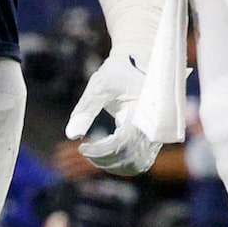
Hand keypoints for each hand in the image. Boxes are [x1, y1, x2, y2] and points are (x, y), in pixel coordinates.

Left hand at [63, 47, 161, 175]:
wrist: (139, 62)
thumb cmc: (119, 72)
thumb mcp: (99, 86)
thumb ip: (86, 110)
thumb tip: (71, 135)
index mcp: (144, 110)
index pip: (123, 142)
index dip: (101, 150)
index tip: (82, 148)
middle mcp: (154, 125)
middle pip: (131, 157)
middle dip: (105, 159)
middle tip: (85, 151)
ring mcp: (156, 133)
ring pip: (137, 163)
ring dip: (114, 164)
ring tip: (93, 153)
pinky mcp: (153, 138)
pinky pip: (140, 159)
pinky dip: (122, 162)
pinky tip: (104, 155)